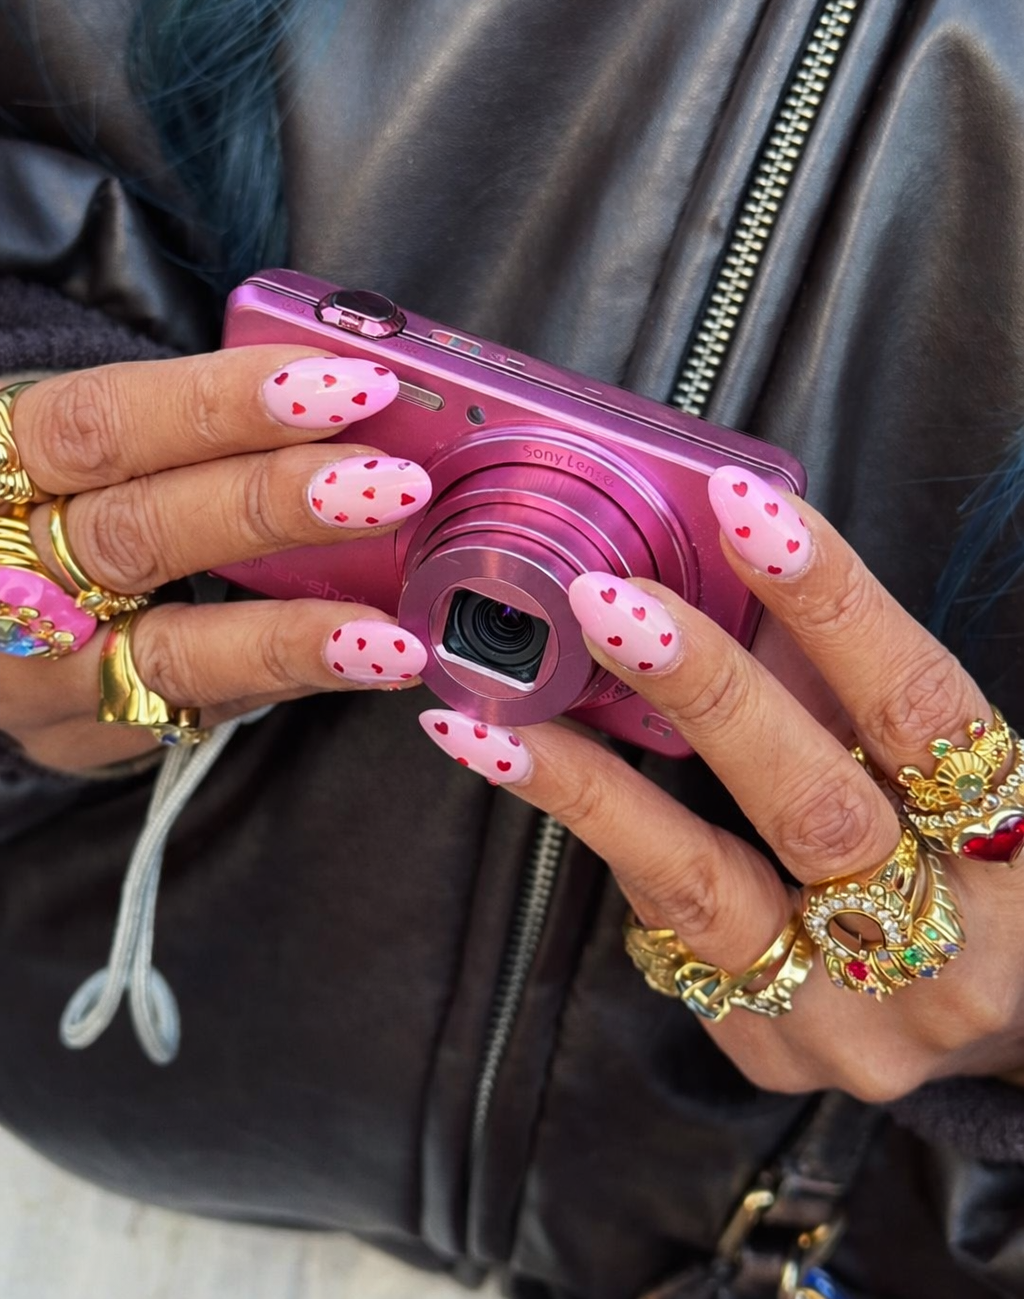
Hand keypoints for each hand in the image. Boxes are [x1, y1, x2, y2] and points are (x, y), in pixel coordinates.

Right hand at [0, 350, 432, 772]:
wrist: (4, 598)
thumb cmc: (77, 486)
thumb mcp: (104, 436)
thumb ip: (203, 421)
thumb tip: (361, 397)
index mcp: (4, 460)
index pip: (102, 423)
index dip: (219, 404)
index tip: (339, 386)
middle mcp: (8, 569)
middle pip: (136, 535)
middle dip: (272, 506)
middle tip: (392, 486)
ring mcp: (36, 668)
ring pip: (166, 654)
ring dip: (291, 635)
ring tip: (394, 630)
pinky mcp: (82, 734)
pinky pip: (201, 711)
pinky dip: (294, 681)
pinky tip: (373, 662)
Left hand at [419, 468, 1023, 1101]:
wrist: (997, 1011)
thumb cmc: (960, 851)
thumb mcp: (933, 760)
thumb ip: (843, 677)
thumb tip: (713, 559)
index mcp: (1019, 851)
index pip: (918, 708)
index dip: (832, 603)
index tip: (743, 508)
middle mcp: (951, 953)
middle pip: (814, 811)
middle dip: (702, 692)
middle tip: (600, 599)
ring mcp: (857, 1023)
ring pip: (706, 898)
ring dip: (593, 792)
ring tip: (494, 718)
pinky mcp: (774, 1053)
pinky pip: (672, 939)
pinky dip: (608, 844)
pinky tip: (541, 783)